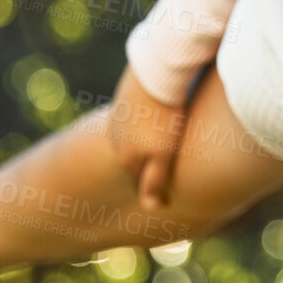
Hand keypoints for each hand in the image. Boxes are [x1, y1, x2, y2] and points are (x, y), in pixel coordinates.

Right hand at [104, 69, 189, 211]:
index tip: (166, 184)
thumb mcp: (162, 152)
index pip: (139, 178)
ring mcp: (118, 116)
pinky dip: (145, 118)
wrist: (155, 74)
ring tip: (162, 137)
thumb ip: (155, 180)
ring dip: (144, 138)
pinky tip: (158, 113)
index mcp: (125, 155)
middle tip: (164, 159)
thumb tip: (152, 208)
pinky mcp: (125, 96)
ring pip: (132, 134)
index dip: (153, 182)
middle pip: (133, 157)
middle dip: (145, 161)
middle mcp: (116, 138)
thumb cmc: (164, 116)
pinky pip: (135, 114)